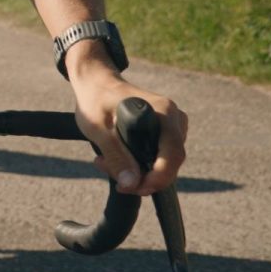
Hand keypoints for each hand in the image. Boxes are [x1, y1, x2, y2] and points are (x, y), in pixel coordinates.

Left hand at [72, 73, 187, 194]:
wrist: (96, 83)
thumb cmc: (96, 99)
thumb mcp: (98, 128)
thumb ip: (116, 155)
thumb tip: (132, 184)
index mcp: (164, 112)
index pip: (173, 155)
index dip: (159, 177)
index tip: (136, 188)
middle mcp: (175, 119)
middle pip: (169, 162)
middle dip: (140, 176)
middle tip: (105, 168)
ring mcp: (173, 126)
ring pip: (162, 163)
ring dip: (134, 170)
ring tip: (103, 160)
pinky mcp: (165, 134)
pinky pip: (158, 158)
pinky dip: (137, 164)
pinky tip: (114, 158)